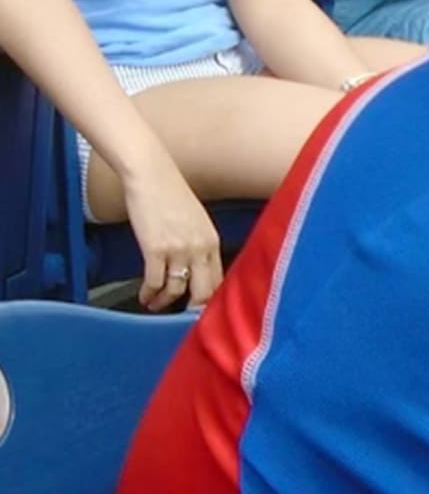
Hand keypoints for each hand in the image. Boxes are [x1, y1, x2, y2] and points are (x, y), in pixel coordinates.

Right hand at [119, 151, 223, 311]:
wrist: (151, 175)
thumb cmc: (171, 195)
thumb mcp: (196, 221)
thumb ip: (199, 244)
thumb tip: (195, 268)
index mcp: (213, 241)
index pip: (220, 280)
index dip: (211, 300)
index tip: (201, 310)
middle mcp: (200, 248)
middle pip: (204, 291)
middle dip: (193, 309)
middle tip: (180, 318)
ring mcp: (178, 250)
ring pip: (176, 290)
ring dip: (163, 302)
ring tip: (154, 305)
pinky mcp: (155, 250)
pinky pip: (154, 282)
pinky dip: (149, 293)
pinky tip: (144, 296)